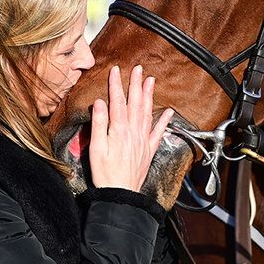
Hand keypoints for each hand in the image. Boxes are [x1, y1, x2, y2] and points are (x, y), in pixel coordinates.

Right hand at [89, 65, 173, 191]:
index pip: (117, 101)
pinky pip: (158, 132)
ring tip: (151, 80)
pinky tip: (168, 111)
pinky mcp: (148, 149)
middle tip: (138, 69)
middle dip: (136, 84)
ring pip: (147, 112)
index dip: (116, 84)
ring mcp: (143, 140)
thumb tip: (100, 103)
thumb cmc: (105, 173)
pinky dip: (164, 120)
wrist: (121, 194)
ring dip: (149, 95)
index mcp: (118, 130)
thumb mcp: (96, 148)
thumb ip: (99, 124)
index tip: (116, 70)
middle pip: (135, 103)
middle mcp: (133, 132)